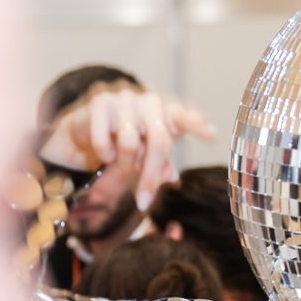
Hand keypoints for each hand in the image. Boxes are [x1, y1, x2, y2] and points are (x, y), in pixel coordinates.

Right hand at [38, 89, 215, 211]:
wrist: (87, 127)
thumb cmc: (126, 139)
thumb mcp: (147, 153)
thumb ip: (161, 163)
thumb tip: (171, 178)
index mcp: (167, 113)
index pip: (186, 116)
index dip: (199, 125)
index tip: (213, 135)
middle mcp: (150, 102)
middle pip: (159, 142)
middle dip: (150, 176)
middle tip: (143, 201)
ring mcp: (126, 99)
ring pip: (130, 143)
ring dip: (125, 164)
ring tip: (121, 163)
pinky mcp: (101, 102)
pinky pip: (105, 141)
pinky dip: (105, 155)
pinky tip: (106, 155)